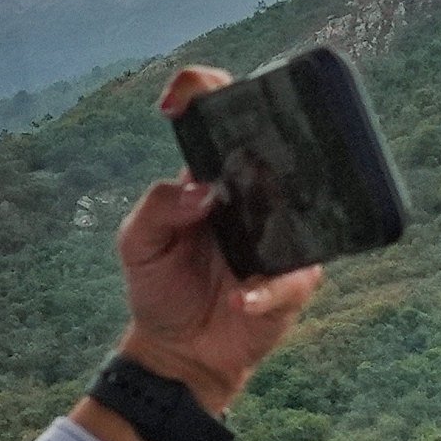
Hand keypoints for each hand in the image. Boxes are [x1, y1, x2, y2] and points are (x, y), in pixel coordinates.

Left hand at [109, 64, 321, 411]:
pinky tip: (239, 298)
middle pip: (273, 144)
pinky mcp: (295, 279)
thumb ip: (156, 208)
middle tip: (240, 162)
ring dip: (280, 212)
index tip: (178, 97)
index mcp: (211, 175)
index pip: (216, 115)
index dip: (202, 89)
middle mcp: (254, 195)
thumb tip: (201, 190)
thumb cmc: (160, 288)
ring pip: (302, 204)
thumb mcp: (137, 244)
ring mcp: (282, 234)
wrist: (181, 351)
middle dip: (265, 138)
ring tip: (250, 234)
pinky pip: (294, 277)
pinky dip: (265, 290)